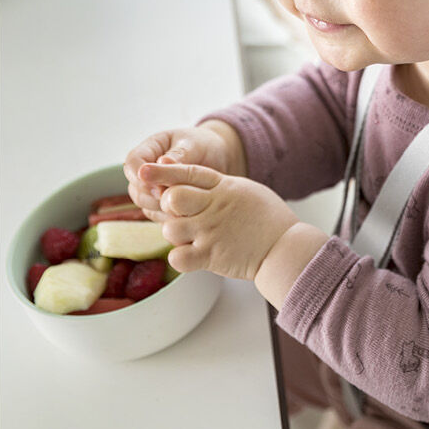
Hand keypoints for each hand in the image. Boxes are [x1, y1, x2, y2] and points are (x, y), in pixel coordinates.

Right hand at [123, 122, 242, 214]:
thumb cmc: (204, 145)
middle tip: (172, 199)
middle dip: (151, 196)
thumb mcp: (193, 145)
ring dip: (160, 208)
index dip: (140, 176)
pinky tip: (185, 215)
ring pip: (144, 204)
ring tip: (181, 208)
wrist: (218, 157)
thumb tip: (162, 163)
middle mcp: (146, 171)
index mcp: (150, 149)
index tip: (158, 185)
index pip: (133, 162)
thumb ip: (178, 155)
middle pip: (135, 188)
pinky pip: (157, 214)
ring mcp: (152, 188)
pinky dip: (168, 216)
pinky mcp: (161, 203)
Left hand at [138, 162, 301, 281]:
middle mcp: (213, 207)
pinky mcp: (210, 257)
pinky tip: (191, 255)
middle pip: (172, 198)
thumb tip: (198, 185)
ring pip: (170, 229)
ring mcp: (210, 232)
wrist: (285, 247)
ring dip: (175, 233)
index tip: (143, 171)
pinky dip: (180, 258)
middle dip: (167, 205)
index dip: (162, 171)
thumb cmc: (269, 218)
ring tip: (189, 237)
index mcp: (223, 187)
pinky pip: (178, 257)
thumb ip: (219, 186)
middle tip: (178, 213)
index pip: (187, 173)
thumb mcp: (245, 190)